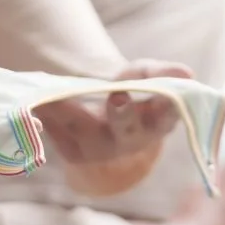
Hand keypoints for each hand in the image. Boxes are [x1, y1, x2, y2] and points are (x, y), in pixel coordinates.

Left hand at [34, 60, 193, 195]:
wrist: (99, 111)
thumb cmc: (131, 90)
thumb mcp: (145, 76)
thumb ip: (161, 73)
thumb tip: (186, 72)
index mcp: (156, 124)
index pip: (166, 118)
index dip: (168, 110)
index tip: (168, 99)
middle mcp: (130, 142)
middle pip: (126, 130)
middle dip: (123, 114)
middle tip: (119, 96)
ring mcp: (100, 150)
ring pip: (85, 128)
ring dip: (70, 109)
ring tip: (56, 93)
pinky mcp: (72, 152)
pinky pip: (58, 133)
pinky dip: (48, 116)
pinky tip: (38, 103)